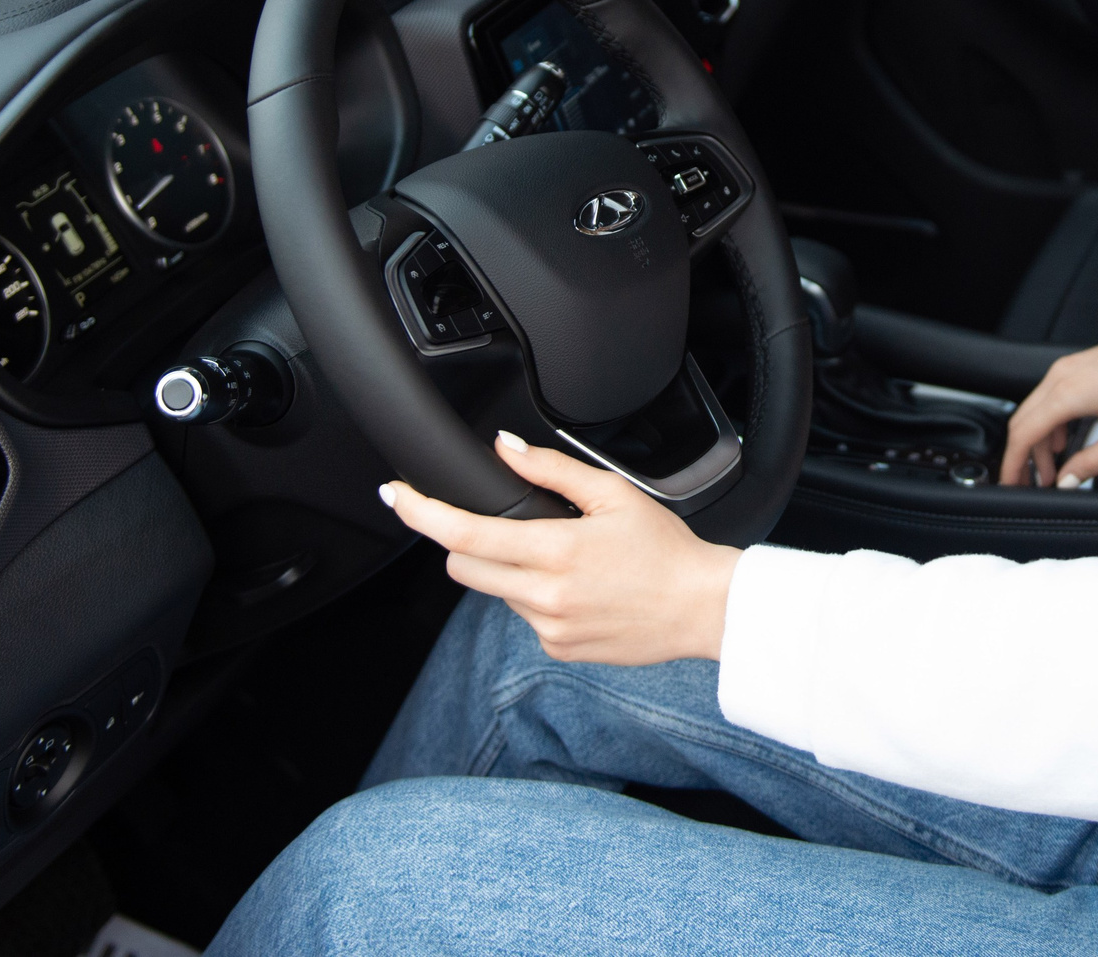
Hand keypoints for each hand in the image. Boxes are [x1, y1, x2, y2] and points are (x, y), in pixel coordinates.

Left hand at [380, 431, 741, 663]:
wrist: (701, 608)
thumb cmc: (665, 550)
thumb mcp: (613, 494)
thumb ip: (551, 470)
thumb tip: (506, 449)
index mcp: (555, 550)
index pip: (464, 533)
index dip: (421, 512)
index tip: (396, 495)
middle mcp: (545, 595)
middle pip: (463, 566)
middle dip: (467, 542)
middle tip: (506, 527)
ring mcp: (548, 627)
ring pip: (495, 591)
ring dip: (510, 571)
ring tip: (565, 561)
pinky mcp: (558, 649)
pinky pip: (523, 617)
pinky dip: (536, 598)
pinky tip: (578, 590)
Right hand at [999, 298, 1097, 487]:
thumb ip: (1093, 462)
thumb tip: (1068, 481)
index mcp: (1068, 394)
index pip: (1023, 435)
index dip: (1013, 465)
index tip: (1012, 485)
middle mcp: (1059, 377)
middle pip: (1022, 423)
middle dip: (1023, 458)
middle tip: (1032, 485)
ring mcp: (1065, 369)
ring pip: (1034, 411)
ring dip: (1038, 443)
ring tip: (1054, 470)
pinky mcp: (1074, 366)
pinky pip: (1048, 399)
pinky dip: (1049, 424)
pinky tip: (1064, 441)